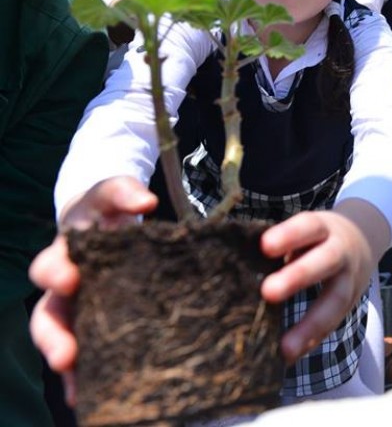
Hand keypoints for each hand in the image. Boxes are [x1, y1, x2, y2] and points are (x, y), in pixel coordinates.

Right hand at [29, 177, 156, 405]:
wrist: (109, 220)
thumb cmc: (109, 209)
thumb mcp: (114, 194)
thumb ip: (125, 192)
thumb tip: (147, 201)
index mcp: (64, 254)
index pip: (51, 265)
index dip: (56, 273)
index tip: (69, 280)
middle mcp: (64, 287)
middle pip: (48, 315)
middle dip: (54, 336)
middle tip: (66, 354)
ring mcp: (77, 310)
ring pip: (62, 341)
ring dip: (67, 362)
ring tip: (78, 384)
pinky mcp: (94, 326)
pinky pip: (84, 354)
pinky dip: (84, 375)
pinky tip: (90, 396)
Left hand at [260, 200, 386, 362]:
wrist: (364, 240)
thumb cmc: (317, 238)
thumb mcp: (305, 230)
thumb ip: (281, 243)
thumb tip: (235, 261)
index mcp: (324, 229)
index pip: (308, 227)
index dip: (289, 235)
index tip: (264, 245)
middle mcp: (341, 252)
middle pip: (325, 261)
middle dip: (298, 276)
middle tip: (268, 292)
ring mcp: (350, 280)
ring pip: (335, 301)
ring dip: (310, 326)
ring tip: (285, 349)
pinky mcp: (350, 304)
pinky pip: (333, 324)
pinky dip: (312, 340)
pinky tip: (290, 355)